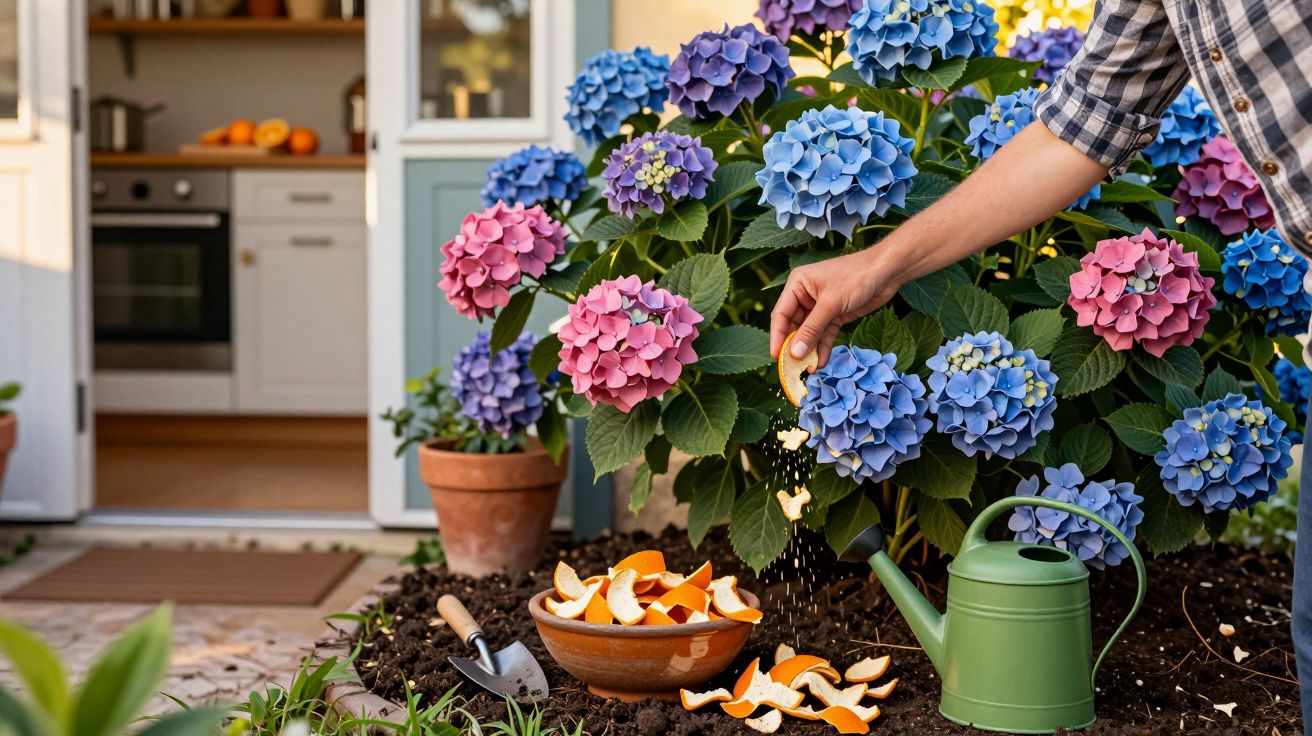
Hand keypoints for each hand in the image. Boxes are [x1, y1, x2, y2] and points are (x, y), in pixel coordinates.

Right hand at [770, 248, 901, 367]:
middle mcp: (805, 295)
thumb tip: (795, 353)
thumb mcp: (831, 304)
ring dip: (809, 350)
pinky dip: (822, 348)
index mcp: (798, 284)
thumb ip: (812, 329)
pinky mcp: (835, 315)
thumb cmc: (856, 277)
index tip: (776, 357)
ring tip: (808, 370)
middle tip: (792, 368)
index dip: (777, 336)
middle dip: (794, 347)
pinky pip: (824, 334)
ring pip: (809, 333)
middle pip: (794, 326)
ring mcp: (820, 306)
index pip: (781, 314)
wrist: (887, 272)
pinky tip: (821, 362)